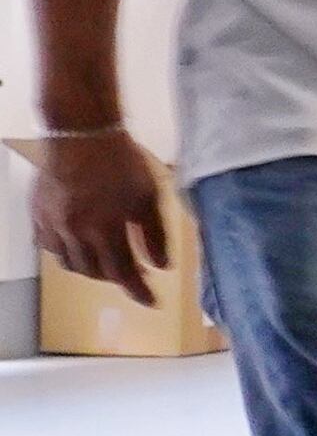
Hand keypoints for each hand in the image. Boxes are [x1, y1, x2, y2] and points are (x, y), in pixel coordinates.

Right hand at [26, 126, 166, 293]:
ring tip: (105, 261)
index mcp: (104, 229)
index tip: (151, 302)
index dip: (138, 291)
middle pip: (94, 271)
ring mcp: (51, 224)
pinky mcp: (37, 213)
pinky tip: (76, 246)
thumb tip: (161, 265)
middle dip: (115, 277)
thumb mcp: (149, 196)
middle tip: (130, 273)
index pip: (123, 272)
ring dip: (89, 268)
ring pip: (68, 262)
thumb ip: (155, 233)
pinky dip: (64, 253)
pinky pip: (48, 246)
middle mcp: (74, 233)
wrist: (80, 133)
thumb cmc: (121, 162)